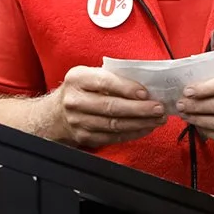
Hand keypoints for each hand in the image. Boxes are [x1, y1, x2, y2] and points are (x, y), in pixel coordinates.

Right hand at [47, 66, 166, 148]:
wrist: (54, 115)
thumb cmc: (80, 90)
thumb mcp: (89, 75)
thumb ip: (112, 76)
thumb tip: (146, 83)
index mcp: (78, 79)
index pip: (105, 82)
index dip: (127, 88)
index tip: (146, 93)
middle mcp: (75, 100)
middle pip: (111, 107)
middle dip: (139, 109)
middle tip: (158, 108)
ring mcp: (79, 122)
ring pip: (114, 125)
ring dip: (140, 123)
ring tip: (158, 119)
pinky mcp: (85, 138)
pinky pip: (113, 138)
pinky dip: (133, 133)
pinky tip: (146, 128)